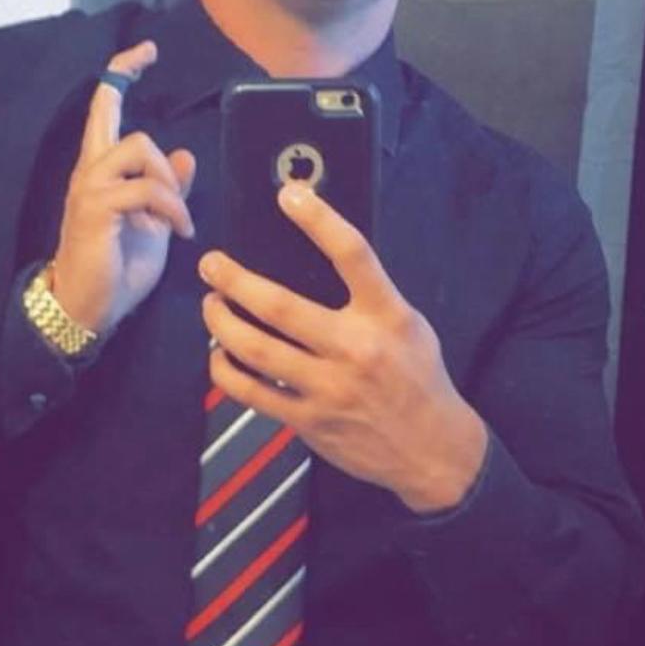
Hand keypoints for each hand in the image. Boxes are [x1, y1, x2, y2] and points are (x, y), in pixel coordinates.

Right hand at [50, 40, 195, 334]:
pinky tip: (179, 231)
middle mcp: (89, 170)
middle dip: (165, 164)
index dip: (122, 72)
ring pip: (139, 149)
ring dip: (168, 186)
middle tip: (177, 207)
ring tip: (177, 223)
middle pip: (128, 128)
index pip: (106, 106)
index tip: (146, 51)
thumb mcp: (155, 223)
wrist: (90, 307)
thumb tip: (187, 155)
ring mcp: (90, 187)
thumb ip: (169, 189)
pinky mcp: (97, 207)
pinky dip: (172, 208)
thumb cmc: (117, 267)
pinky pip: (146, 188)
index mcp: (101, 169)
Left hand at [199, 184, 487, 513]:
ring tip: (211, 305)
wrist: (433, 452)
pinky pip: (252, 393)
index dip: (319, 220)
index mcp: (388, 316)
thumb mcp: (409, 324)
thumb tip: (317, 256)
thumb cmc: (418, 377)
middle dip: (235, 280)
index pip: (353, 255)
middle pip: (281, 307)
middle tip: (211, 264)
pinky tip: (219, 355)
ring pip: (257, 351)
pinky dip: (226, 371)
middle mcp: (356, 349)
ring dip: (222, 323)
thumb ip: (370, 296)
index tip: (288, 194)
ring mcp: (329, 388)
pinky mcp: (309, 421)